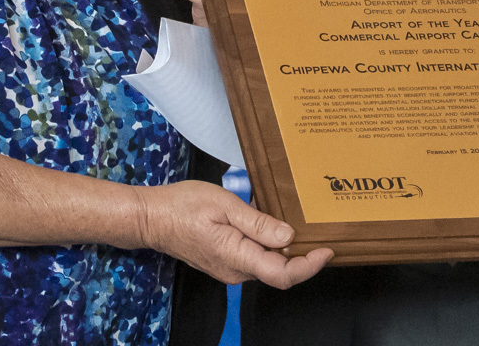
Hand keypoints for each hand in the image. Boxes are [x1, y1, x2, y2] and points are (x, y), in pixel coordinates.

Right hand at [135, 180, 331, 286]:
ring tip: (299, 224)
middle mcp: (235, 271)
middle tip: (319, 231)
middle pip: (279, 271)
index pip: (282, 274)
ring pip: (267, 265)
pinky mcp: (225, 262)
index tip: (326, 250)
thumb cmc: (183, 206)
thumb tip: (288, 237)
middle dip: (302, 256)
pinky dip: (269, 246)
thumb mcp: (224, 205)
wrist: (152, 218)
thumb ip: (258, 223)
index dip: (308, 266)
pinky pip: (255, 259)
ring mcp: (229, 269)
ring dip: (285, 250)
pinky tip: (272, 226)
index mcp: (237, 257)